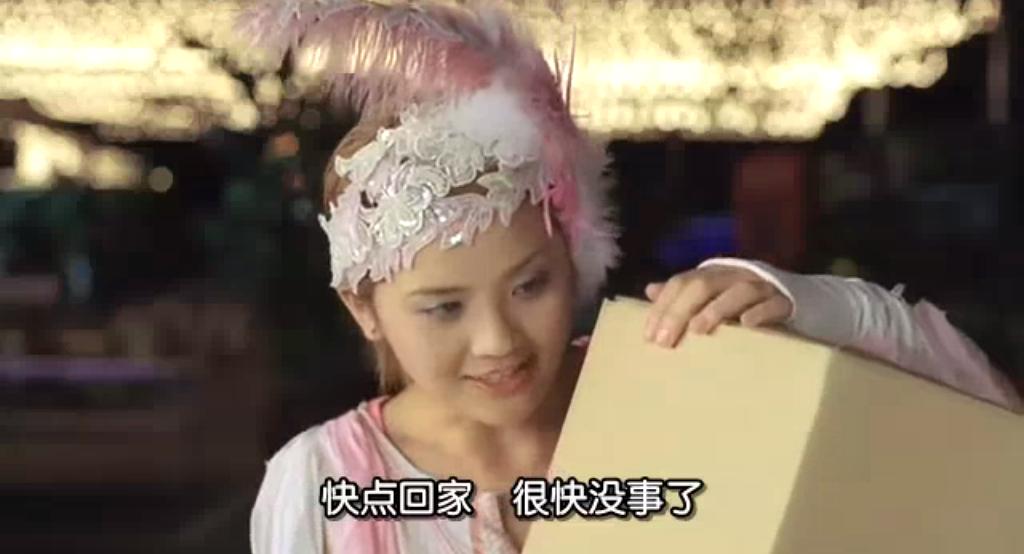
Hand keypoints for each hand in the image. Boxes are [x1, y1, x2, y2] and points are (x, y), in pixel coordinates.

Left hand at [644, 265, 792, 347]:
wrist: (806, 302)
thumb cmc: (749, 305)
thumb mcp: (714, 299)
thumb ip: (684, 295)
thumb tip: (650, 290)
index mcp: (715, 274)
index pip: (682, 282)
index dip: (664, 306)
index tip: (649, 336)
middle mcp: (735, 276)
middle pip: (703, 285)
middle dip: (680, 311)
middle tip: (664, 341)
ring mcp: (762, 287)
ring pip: (737, 291)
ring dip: (715, 309)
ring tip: (698, 330)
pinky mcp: (787, 301)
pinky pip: (773, 304)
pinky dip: (760, 312)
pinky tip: (746, 325)